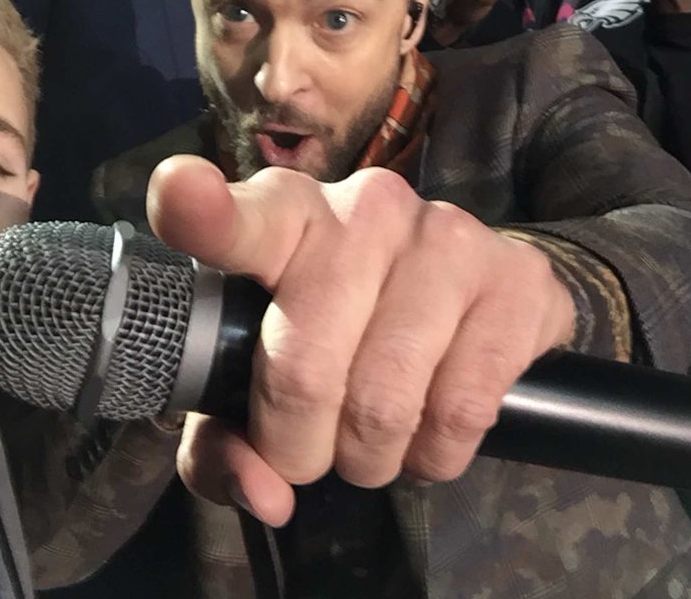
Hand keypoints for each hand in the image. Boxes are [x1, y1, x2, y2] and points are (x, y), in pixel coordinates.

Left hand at [148, 156, 575, 526]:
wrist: (481, 285)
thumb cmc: (345, 328)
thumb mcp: (266, 373)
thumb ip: (228, 436)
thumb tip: (264, 494)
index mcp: (285, 216)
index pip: (241, 216)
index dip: (203, 211)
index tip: (179, 195)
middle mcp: (364, 209)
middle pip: (303, 369)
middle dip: (299, 444)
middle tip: (312, 448)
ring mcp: (443, 237)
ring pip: (383, 404)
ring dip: (370, 457)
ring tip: (372, 437)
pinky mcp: (512, 280)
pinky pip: (459, 413)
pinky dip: (435, 453)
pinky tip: (430, 427)